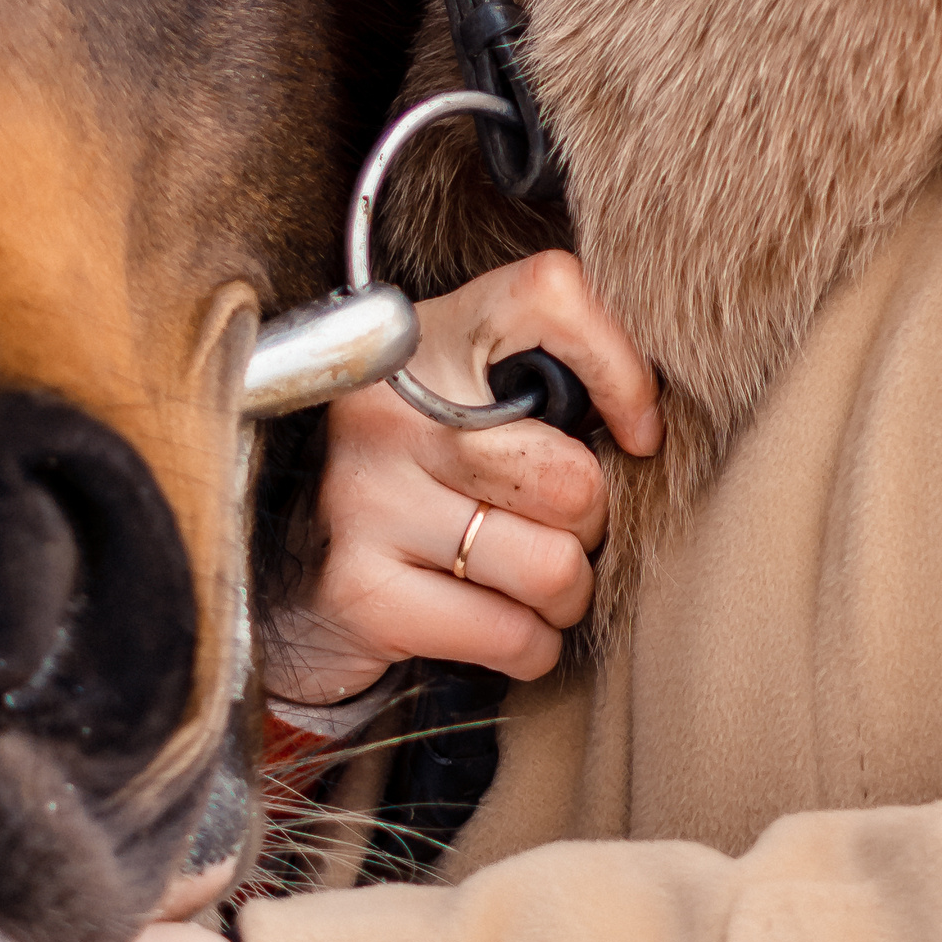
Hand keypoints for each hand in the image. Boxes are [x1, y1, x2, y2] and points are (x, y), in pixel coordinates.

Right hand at [262, 250, 660, 700]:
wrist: (290, 567)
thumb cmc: (420, 474)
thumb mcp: (467, 398)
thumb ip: (546, 382)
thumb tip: (651, 427)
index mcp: (429, 337)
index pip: (551, 295)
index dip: (621, 367)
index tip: (637, 432)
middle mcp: (388, 409)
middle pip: (573, 479)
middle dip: (589, 525)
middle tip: (553, 526)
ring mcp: (365, 499)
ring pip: (554, 569)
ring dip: (564, 595)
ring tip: (525, 578)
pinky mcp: (361, 591)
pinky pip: (514, 638)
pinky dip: (530, 646)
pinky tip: (497, 623)